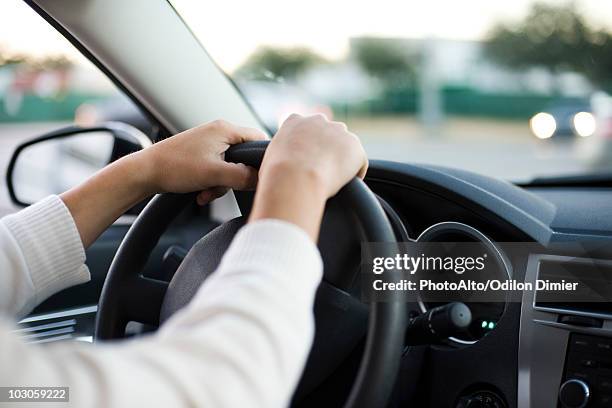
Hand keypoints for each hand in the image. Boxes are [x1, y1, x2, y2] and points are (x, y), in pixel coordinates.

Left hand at [62, 120, 265, 246]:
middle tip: (222, 188)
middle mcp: (218, 132)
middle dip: (235, 178)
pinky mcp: (200, 154)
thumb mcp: (215, 174)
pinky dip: (212, 183)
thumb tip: (262, 179)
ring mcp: (208, 142)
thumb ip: (243, 176)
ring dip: (221, 184)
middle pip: (244, 157)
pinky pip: (217, 169)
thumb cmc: (175, 167)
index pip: (258, 139)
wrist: (144, 172)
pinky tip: (201, 192)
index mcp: (225, 129)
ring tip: (206, 192)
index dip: (261, 159)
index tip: (258, 177)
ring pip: (229, 166)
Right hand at [260, 114, 366, 198]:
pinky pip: (359, 161)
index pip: (305, 128)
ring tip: (334, 179)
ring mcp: (339, 132)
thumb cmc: (276, 174)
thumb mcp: (269, 158)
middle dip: (327, 149)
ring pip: (345, 146)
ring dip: (342, 159)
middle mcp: (318, 121)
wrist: (295, 178)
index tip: (306, 159)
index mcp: (294, 121)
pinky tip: (348, 184)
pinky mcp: (355, 147)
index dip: (307, 145)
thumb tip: (275, 169)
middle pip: (328, 133)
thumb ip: (277, 155)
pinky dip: (356, 173)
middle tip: (321, 171)